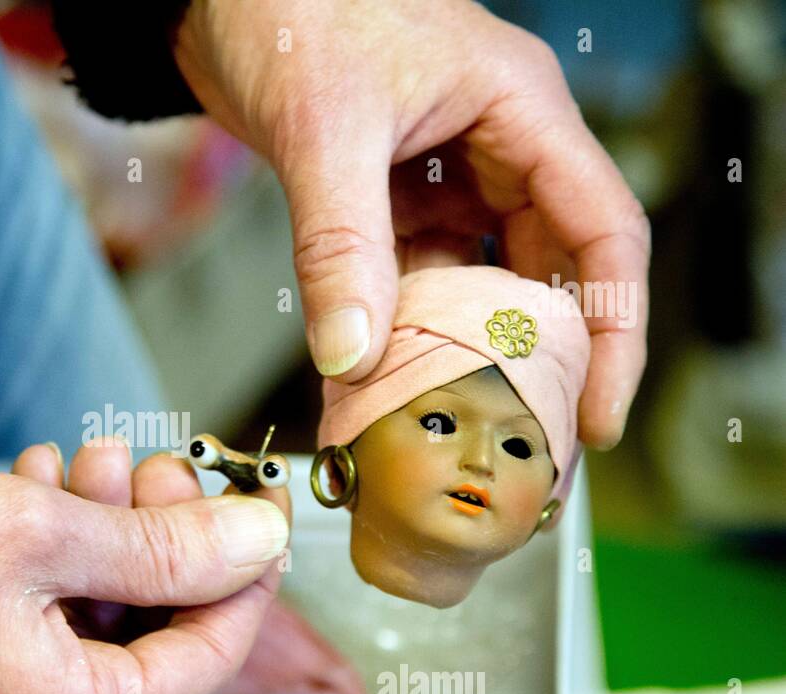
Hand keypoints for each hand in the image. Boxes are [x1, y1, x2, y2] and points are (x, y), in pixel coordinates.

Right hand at [0, 456, 289, 693]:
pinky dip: (49, 586)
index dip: (240, 577)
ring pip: (88, 644)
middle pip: (143, 648)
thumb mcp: (41, 530)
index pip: (206, 659)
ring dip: (99, 551)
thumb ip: (168, 545)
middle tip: (147, 468)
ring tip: (80, 470)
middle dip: (154, 546)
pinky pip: (35, 655)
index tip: (249, 512)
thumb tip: (260, 542)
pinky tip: (37, 505)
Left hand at [172, 0, 649, 447]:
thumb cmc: (289, 5)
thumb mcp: (325, 125)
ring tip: (442, 421)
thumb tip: (351, 354)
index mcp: (518, 113)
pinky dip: (392, 324)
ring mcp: (436, 172)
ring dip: (450, 347)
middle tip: (520, 442)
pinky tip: (375, 374)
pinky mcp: (382, 191)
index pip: (601, 232)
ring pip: (466, 278)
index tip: (594, 413)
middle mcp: (491, 146)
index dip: (614, 330)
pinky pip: (404, 272)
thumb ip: (340, 242)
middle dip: (531, 357)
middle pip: (541, 270)